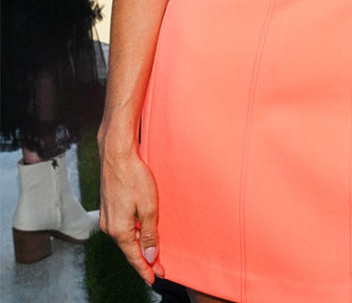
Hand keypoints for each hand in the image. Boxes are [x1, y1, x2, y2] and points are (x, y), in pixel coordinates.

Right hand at [98, 139, 163, 282]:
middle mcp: (110, 228)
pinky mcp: (109, 209)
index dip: (145, 269)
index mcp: (119, 230)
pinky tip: (143, 233)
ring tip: (154, 254)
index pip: (134, 256)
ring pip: (126, 238)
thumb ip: (150, 232)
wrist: (117, 156)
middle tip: (160, 268)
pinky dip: (134, 234)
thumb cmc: (133, 177)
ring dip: (140, 246)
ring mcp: (108, 219)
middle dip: (144, 259)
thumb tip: (150, 255)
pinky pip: (123, 228)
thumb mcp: (149, 207)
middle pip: (129, 249)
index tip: (155, 279)